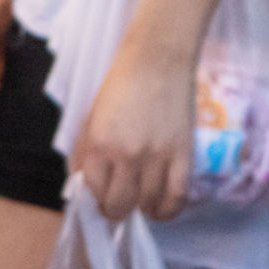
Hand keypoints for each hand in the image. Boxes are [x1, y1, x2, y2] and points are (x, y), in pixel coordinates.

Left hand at [71, 37, 196, 219]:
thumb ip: (85, 155)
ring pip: (147, 205)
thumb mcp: (90, 120)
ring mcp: (157, 157)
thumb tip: (84, 187)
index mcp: (98, 145)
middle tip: (118, 200)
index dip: (94, 199)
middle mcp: (127, 155)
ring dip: (141, 206)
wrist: (158, 59)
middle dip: (115, 209)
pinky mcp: (184, 155)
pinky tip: (159, 206)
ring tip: (140, 196)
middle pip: (118, 206)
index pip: (92, 193)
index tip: (100, 196)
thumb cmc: (120, 87)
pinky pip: (176, 199)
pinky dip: (166, 210)